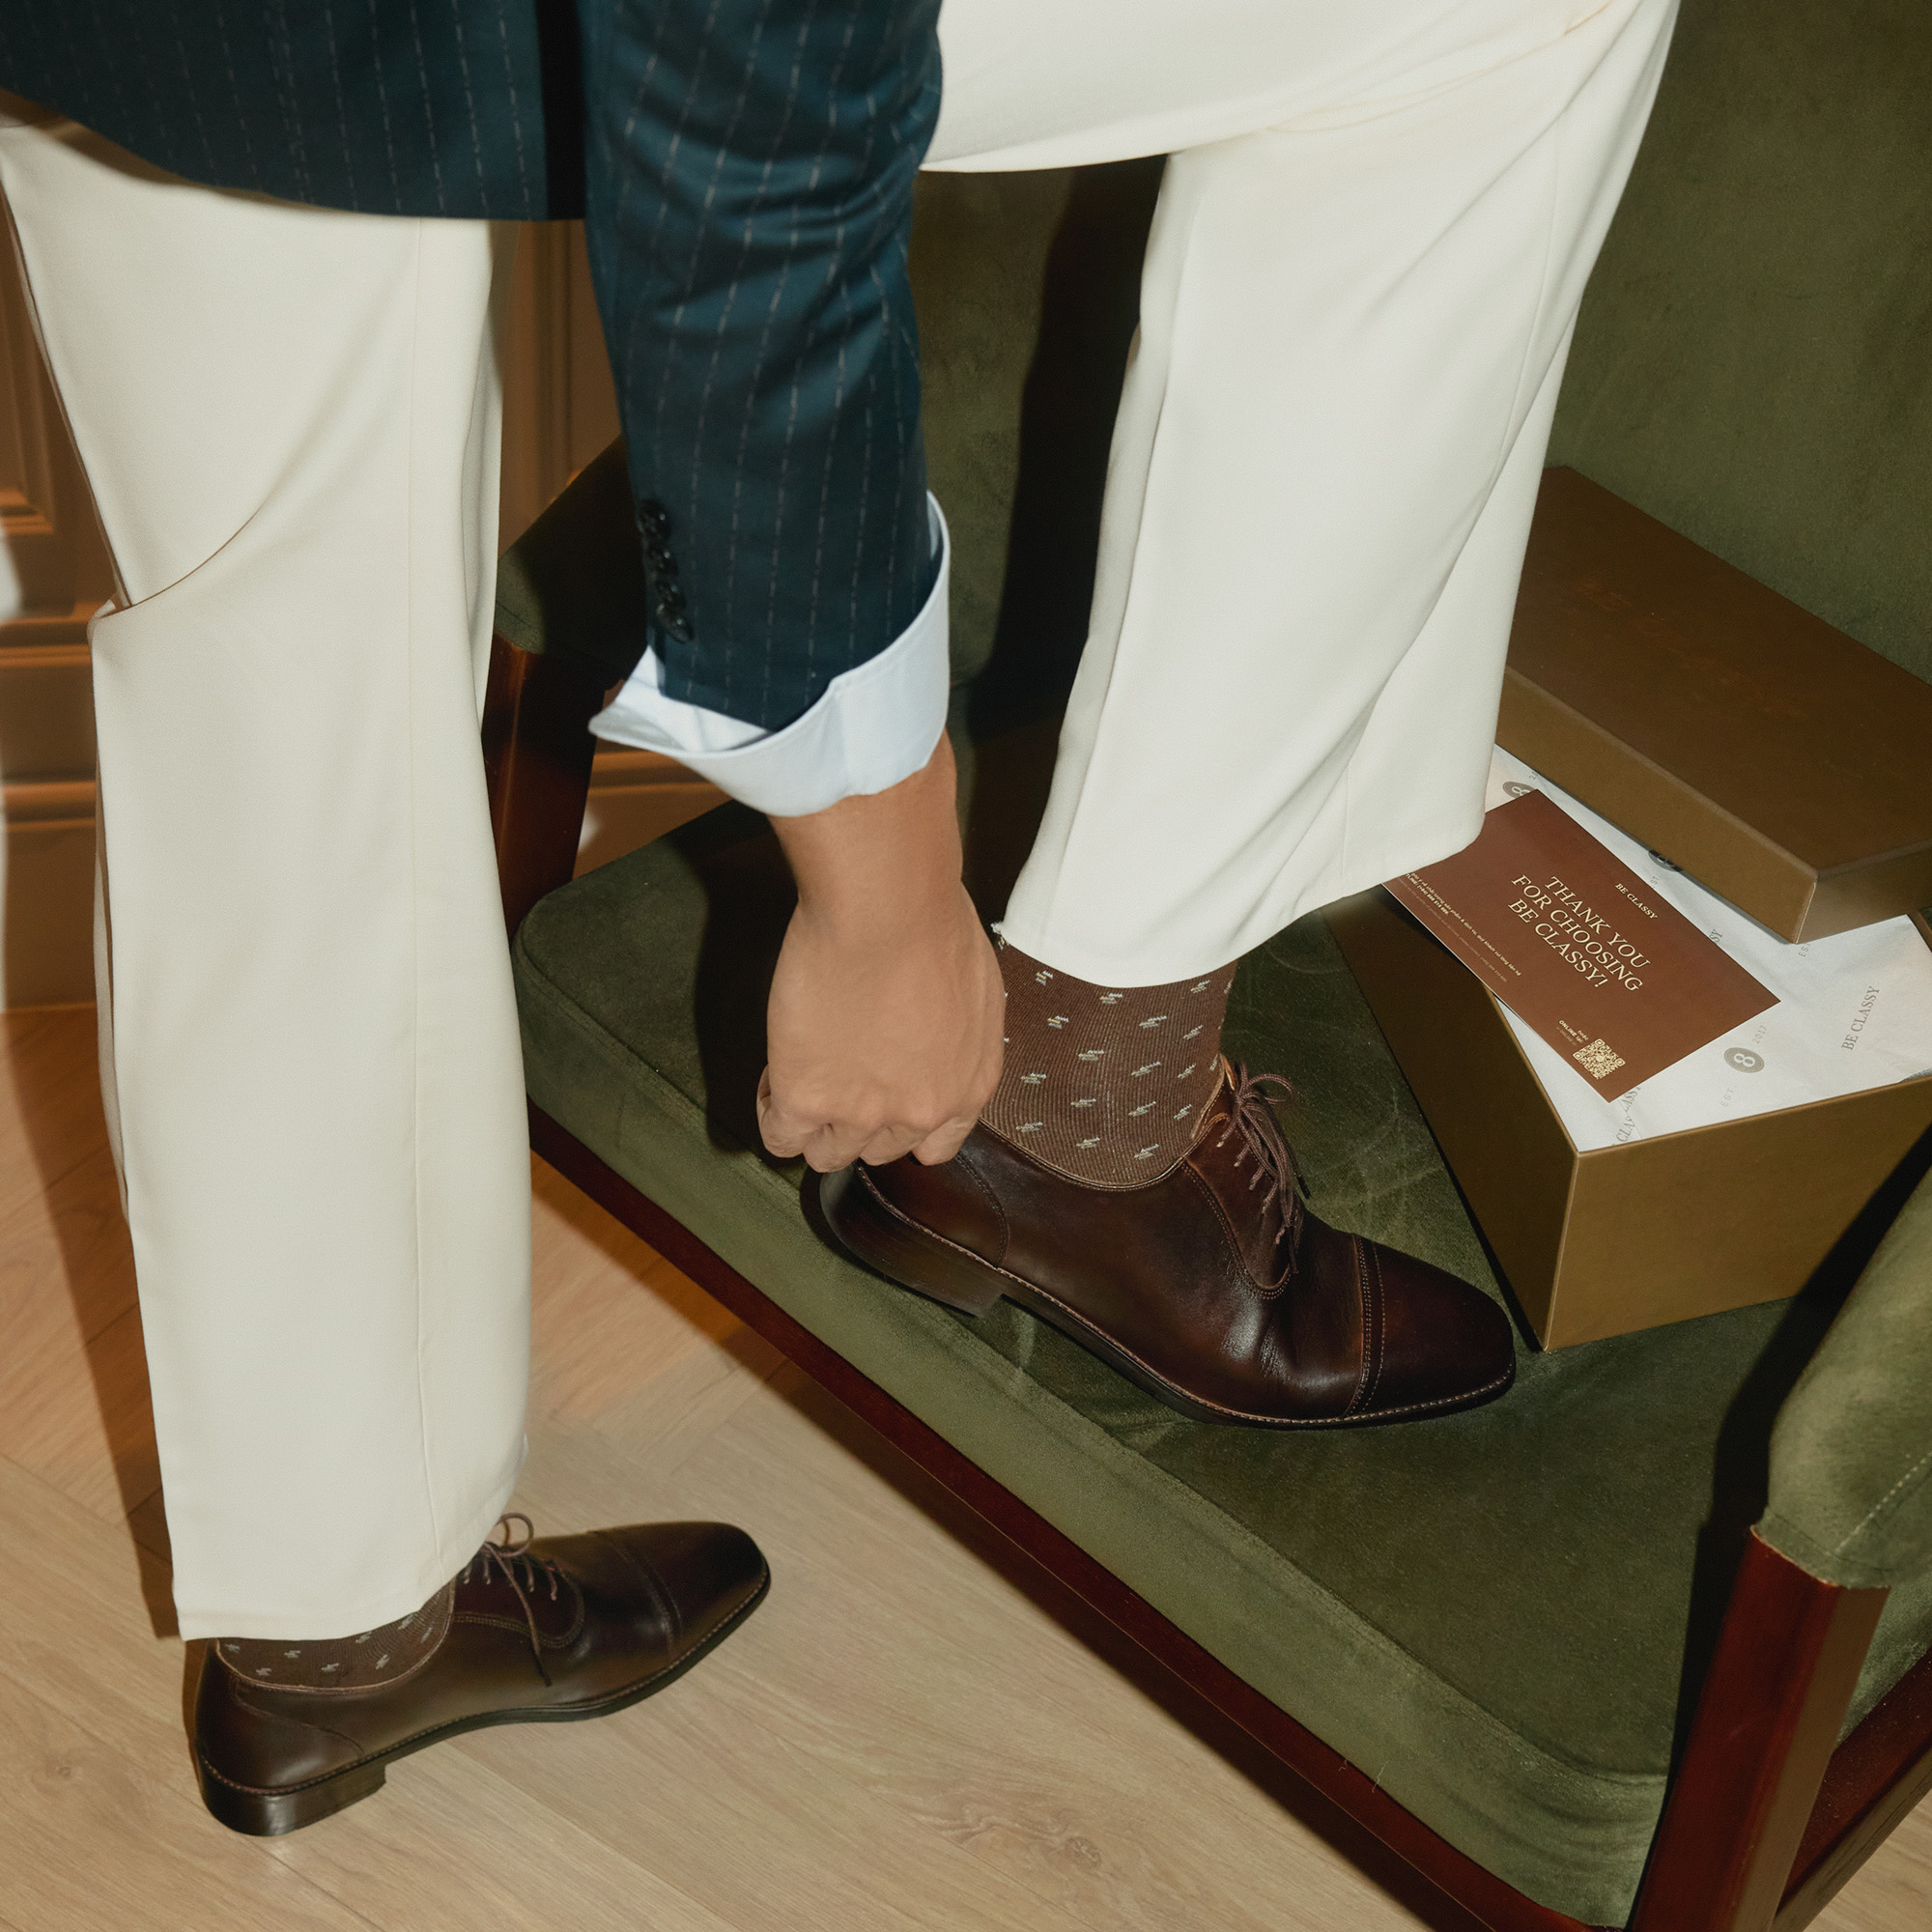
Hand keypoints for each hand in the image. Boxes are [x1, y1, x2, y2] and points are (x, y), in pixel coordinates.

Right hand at [759, 735, 1003, 1171]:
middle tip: (835, 1073)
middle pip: (876, 1151)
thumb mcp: (972, 988)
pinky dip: (772, 1111)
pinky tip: (775, 1076)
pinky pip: (780, 1137)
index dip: (900, 1123)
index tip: (881, 1098)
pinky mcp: (808, 1098)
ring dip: (811, 1123)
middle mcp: (920, 1112)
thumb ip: (954, 1032)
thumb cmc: (933, 920)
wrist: (888, 905)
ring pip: (826, 1154)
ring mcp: (863, 1112)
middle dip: (855, 1119)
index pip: (934, 1146)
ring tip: (800, 1073)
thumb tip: (930, 1033)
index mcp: (968, 1085)